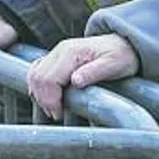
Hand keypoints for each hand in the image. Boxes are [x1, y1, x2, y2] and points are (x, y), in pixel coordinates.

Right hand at [26, 34, 140, 118]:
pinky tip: (49, 98)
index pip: (48, 79)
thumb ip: (94, 72)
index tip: (59, 113)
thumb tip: (75, 81)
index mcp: (71, 52)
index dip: (50, 100)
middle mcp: (60, 50)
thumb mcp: (114, 65)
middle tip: (57, 114)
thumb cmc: (121, 56)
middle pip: (37, 77)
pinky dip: (38, 86)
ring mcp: (56, 53)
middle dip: (43, 99)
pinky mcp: (56, 58)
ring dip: (39, 94)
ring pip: (34, 74)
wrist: (124, 44)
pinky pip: (37, 71)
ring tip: (54, 108)